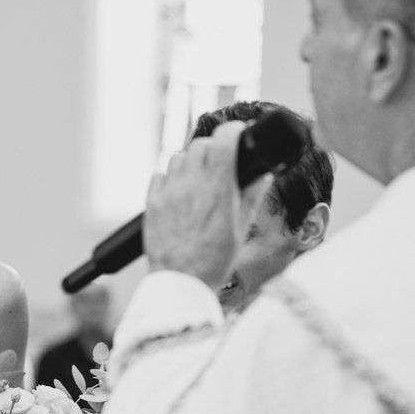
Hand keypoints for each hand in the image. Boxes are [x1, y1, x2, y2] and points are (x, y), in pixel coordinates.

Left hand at [144, 121, 266, 290]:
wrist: (182, 282)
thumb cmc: (214, 259)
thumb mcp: (241, 228)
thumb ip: (251, 196)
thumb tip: (263, 174)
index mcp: (217, 189)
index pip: (223, 140)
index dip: (233, 131)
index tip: (238, 134)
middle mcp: (190, 185)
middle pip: (200, 144)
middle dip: (214, 147)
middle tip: (221, 161)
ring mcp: (168, 193)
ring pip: (178, 157)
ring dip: (191, 162)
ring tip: (200, 179)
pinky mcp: (151, 203)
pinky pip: (159, 175)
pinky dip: (171, 178)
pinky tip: (180, 193)